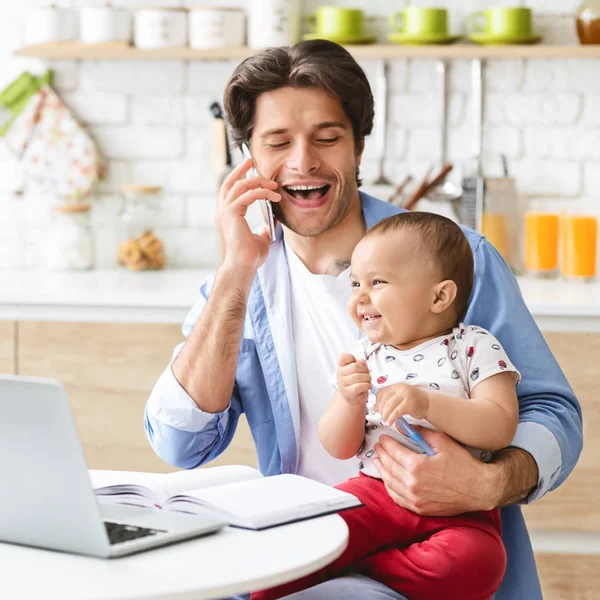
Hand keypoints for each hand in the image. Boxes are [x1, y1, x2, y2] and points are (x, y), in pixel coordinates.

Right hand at [217, 158, 280, 273]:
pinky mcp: (232, 213)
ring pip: (240, 186)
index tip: (250, 170)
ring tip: (273, 184)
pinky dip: (262, 192)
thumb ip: (264, 228)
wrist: (243, 266)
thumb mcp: (261, 239)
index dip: (239, 178)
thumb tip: (272, 223)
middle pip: (230, 182)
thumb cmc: (250, 257)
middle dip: (240, 169)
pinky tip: (274, 196)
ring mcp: (225, 211)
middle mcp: (223, 211)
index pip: (230, 191)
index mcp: (227, 216)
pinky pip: (248, 195)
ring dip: (258, 182)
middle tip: (251, 161)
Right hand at [337, 353, 370, 405]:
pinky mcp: (348, 392)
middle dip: (365, 370)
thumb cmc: (356, 382)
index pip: (343, 357)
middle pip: (355, 367)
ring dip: (367, 378)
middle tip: (367, 374)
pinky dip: (366, 385)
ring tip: (368, 380)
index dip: (350, 357)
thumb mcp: (359, 370)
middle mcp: (340, 374)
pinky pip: (359, 386)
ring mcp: (343, 384)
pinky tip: (367, 386)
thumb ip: (360, 363)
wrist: (353, 397)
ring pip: (358, 376)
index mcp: (342, 366)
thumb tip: (360, 360)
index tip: (355, 361)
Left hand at [374, 383, 428, 425]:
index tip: (377, 409)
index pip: (381, 392)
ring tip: (385, 422)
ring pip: (389, 405)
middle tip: (381, 417)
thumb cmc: (412, 402)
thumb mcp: (398, 399)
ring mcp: (406, 395)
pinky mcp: (410, 403)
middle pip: (384, 398)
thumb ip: (387, 402)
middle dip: (381, 409)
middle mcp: (400, 388)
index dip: (377, 401)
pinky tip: (389, 423)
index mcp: (396, 386)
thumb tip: (374, 407)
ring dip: (385, 415)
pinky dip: (391, 418)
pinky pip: (397, 411)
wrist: (428, 404)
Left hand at [374, 427, 499, 515]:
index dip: (386, 443)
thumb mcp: (442, 442)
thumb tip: (402, 426)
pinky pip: (397, 497)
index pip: (393, 451)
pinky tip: (388, 480)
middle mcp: (413, 484)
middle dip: (382, 454)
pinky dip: (390, 487)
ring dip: (382, 470)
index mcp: (417, 466)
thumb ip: (420, 433)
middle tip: (378, 447)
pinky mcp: (420, 508)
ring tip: (379, 461)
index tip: (382, 438)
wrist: (479, 489)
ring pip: (390, 482)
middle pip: (389, 466)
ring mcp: (415, 499)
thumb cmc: (463, 464)